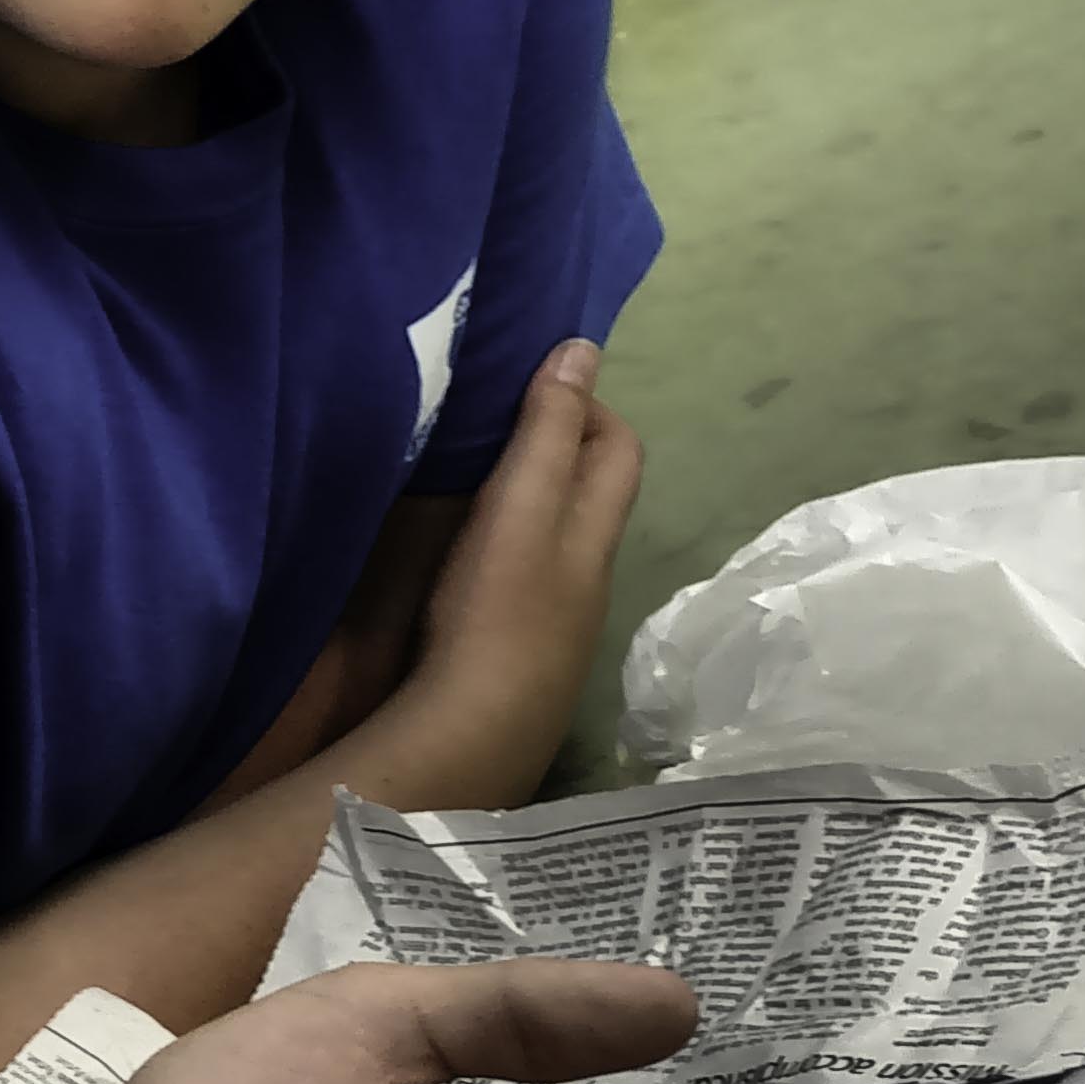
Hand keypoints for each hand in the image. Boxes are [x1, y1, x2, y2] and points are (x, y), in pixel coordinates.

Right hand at [379, 340, 643, 801]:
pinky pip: (529, 581)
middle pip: (595, 494)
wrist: (473, 735)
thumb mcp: (520, 505)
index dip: (588, 405)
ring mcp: (560, 621)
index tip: (532, 386)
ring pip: (561, 540)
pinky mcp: (523, 656)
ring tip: (473, 479)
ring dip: (531, 501)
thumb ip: (548, 431)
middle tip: (497, 423)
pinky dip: (507, 550)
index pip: (620, 447)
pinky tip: (464, 558)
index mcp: (595, 530)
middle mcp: (590, 574)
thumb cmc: (497, 609)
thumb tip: (583, 348)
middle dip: (561, 447)